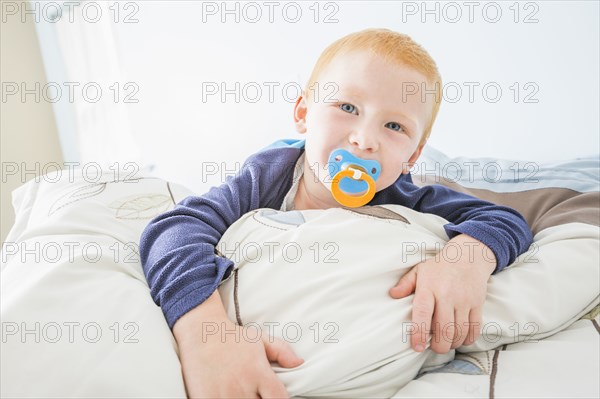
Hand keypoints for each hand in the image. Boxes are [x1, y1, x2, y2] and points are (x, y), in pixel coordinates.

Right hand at [174, 291, 303, 397]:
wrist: (200, 333)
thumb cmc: (232, 336)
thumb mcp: (259, 339)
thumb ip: (281, 351)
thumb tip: (299, 363)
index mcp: (259, 373)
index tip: (275, 396)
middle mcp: (243, 387)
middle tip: (257, 392)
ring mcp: (224, 396)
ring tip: (243, 393)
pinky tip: (228, 396)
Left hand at [389, 234, 495, 353]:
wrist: (468, 256)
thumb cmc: (439, 267)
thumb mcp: (419, 271)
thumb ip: (406, 284)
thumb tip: (392, 294)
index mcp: (429, 288)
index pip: (422, 314)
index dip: (419, 333)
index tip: (417, 346)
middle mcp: (447, 295)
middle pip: (444, 329)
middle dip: (438, 346)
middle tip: (433, 347)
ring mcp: (464, 300)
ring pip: (459, 332)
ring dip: (452, 344)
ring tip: (445, 343)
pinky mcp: (477, 304)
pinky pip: (474, 328)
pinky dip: (467, 339)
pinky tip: (460, 339)